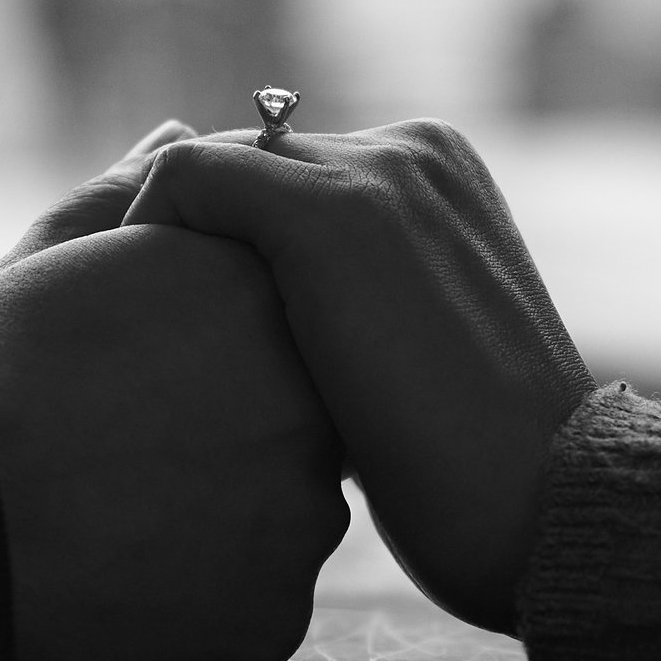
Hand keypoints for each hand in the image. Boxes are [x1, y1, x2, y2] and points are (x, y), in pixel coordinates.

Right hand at [0, 128, 349, 660]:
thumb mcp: (48, 258)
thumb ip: (134, 194)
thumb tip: (184, 138)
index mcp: (263, 289)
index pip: (278, 306)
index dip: (199, 336)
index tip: (127, 361)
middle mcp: (312, 394)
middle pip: (298, 407)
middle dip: (230, 418)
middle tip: (120, 436)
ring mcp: (304, 514)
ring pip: (288, 506)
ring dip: (228, 506)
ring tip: (114, 503)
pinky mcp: (277, 613)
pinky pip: (261, 594)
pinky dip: (207, 590)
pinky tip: (122, 572)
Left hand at [122, 120, 593, 633]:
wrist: (544, 511)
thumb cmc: (473, 469)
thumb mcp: (411, 354)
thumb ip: (347, 299)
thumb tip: (256, 305)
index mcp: (442, 170)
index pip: (289, 177)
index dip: (225, 255)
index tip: (174, 336)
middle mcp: (410, 148)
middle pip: (245, 173)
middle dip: (190, 250)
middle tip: (129, 339)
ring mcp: (372, 172)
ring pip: (207, 174)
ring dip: (158, 249)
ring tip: (116, 338)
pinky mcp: (325, 212)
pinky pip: (184, 182)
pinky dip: (136, 237)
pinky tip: (120, 328)